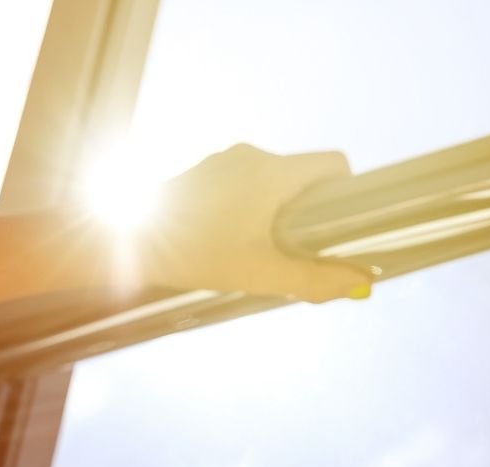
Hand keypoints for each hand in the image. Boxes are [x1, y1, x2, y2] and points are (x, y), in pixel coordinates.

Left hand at [137, 144, 371, 302]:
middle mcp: (253, 156)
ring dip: (280, 213)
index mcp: (274, 172)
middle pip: (305, 177)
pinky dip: (253, 210)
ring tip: (265, 251)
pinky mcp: (204, 173)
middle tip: (304, 250)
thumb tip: (363, 285)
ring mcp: (225, 161)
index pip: (335, 163)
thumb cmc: (197, 254)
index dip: (349, 192)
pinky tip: (235, 242)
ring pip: (275, 183)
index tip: (341, 225)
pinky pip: (247, 185)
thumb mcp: (263, 274)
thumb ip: (316, 281)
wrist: (126, 242)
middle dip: (313, 212)